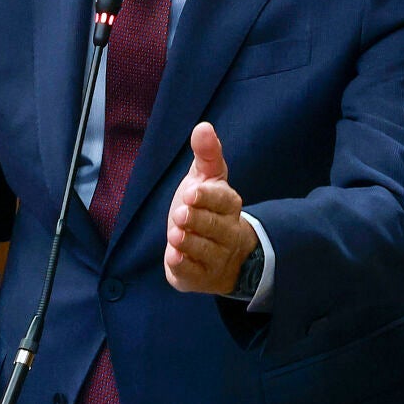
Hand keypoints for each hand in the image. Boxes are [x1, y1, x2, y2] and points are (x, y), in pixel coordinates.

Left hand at [164, 122, 257, 294]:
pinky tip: (173, 258)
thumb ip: (207, 154)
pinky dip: (185, 267)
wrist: (218, 251)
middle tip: (180, 213)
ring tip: (175, 235)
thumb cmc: (207, 207)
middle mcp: (228, 232)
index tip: (191, 192)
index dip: (208, 197)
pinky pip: (195, 274)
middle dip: (198, 220)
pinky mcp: (202, 277)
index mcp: (229, 206)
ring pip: (206, 251)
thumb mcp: (206, 178)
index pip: (224, 201)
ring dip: (190, 243)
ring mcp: (217, 258)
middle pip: (216, 227)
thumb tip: (203, 126)